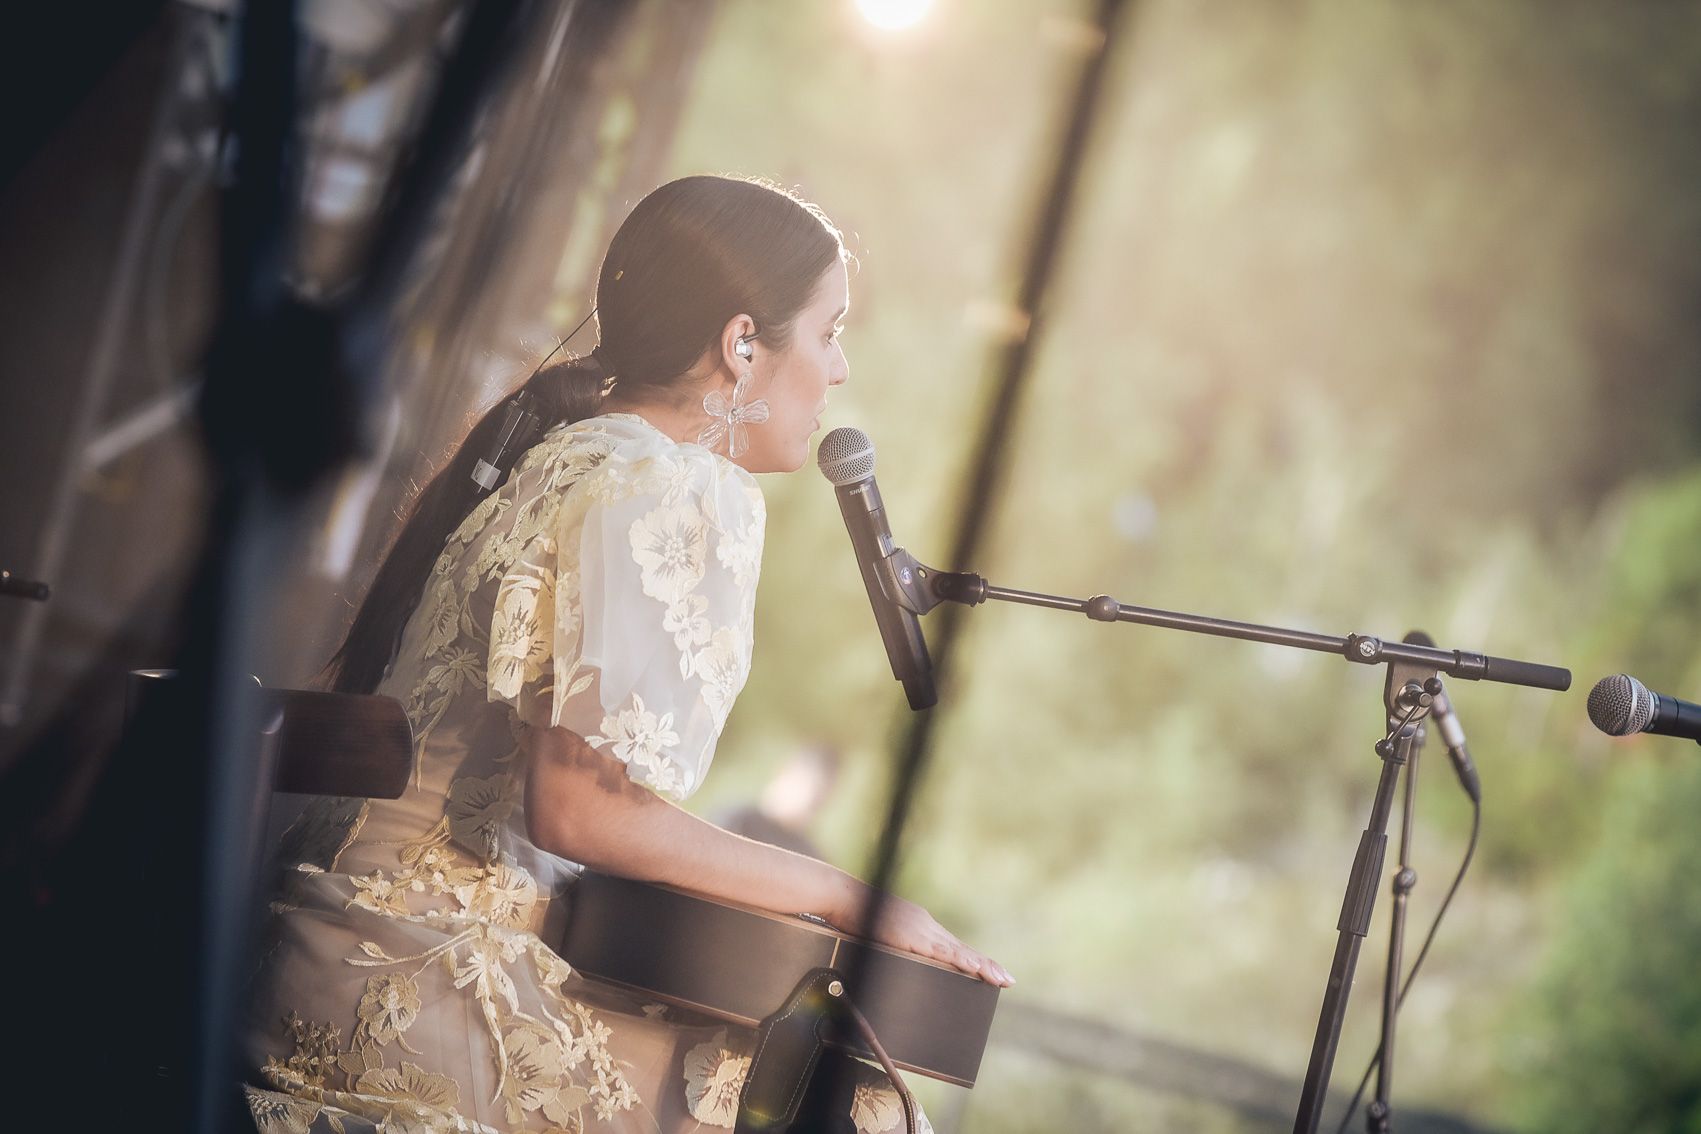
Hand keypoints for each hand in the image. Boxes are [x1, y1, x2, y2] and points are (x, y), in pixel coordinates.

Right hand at [842, 892, 1013, 987]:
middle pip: (962, 950)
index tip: (989, 970)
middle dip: (986, 966)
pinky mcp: (915, 938)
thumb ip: (891, 945)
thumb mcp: (878, 933)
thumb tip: (893, 959)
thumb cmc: (854, 916)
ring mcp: (923, 930)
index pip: (951, 945)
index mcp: (919, 925)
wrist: (844, 899)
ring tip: (1002, 979)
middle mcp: (926, 925)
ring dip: (983, 967)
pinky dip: (964, 962)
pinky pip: (945, 953)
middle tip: (1007, 979)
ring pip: (960, 952)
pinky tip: (978, 971)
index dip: (971, 959)